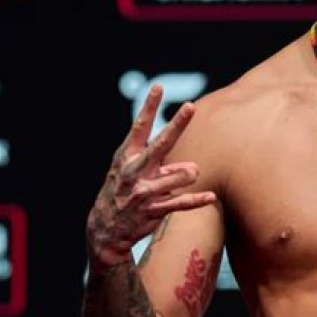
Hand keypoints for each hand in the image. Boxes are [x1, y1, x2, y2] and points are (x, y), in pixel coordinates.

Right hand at [87, 84, 215, 266]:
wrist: (105, 230)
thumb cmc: (126, 191)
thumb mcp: (136, 173)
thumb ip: (165, 164)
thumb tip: (194, 168)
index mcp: (127, 156)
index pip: (140, 127)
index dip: (149, 107)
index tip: (159, 87)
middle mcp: (134, 171)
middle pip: (160, 144)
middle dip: (176, 125)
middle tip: (190, 106)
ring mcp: (143, 191)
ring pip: (174, 176)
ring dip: (187, 174)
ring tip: (193, 173)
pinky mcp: (152, 210)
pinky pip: (179, 203)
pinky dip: (196, 200)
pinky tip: (211, 196)